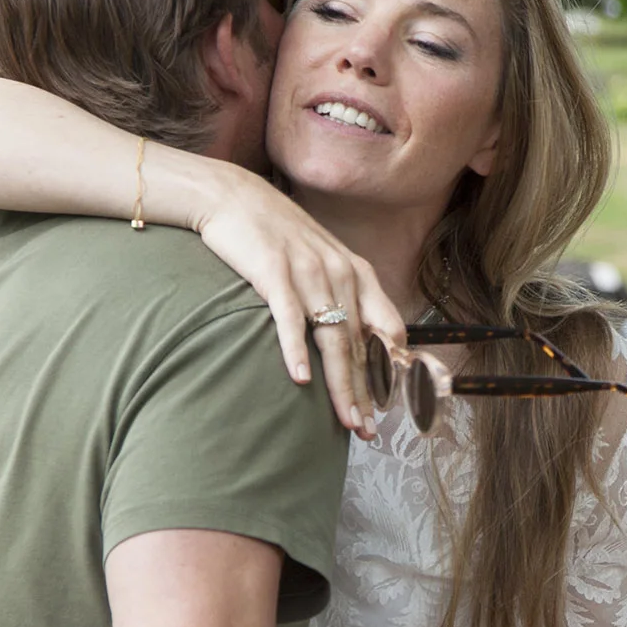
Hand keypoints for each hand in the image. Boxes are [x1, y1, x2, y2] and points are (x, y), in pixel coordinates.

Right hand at [189, 163, 406, 436]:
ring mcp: (308, 272)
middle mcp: (340, 272)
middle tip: (367, 429)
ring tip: (346, 420)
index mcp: (357, 272)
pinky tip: (301, 379)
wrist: (233, 197)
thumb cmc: (277, 236)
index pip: (389, 327)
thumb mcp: (322, 260)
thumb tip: (357, 340)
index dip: (394, 368)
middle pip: (361, 344)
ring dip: (341, 384)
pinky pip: (290, 318)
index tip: (390, 404)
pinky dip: (296, 350)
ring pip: (333, 338)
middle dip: (366, 392)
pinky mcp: (274, 271)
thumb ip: (343, 295)